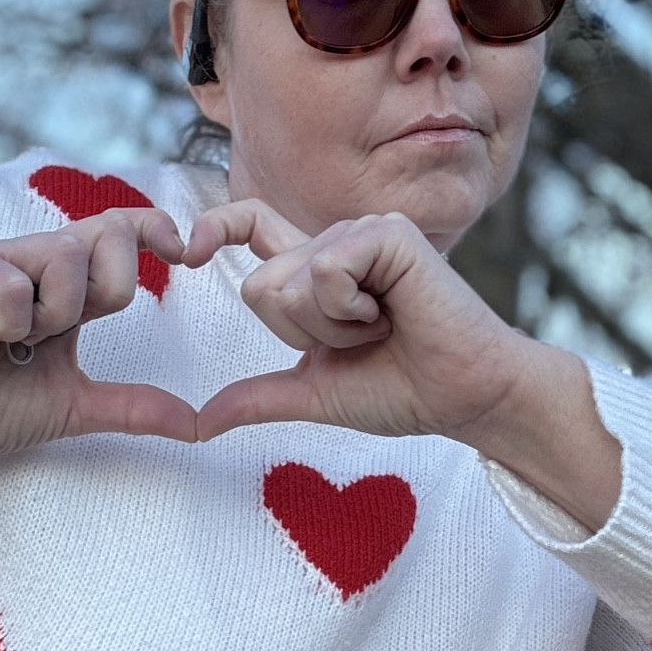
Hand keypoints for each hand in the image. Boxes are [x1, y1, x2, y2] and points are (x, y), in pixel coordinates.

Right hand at [0, 211, 194, 508]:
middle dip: (104, 292)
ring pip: (64, 258)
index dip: (154, 227)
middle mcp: (29, 258)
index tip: (185, 253)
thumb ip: (134, 406)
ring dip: (51, 317)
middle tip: (59, 334)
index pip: (117, 229)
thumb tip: (199, 424)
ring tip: (9, 341)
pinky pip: (14, 282)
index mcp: (59, 281)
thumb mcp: (76, 405)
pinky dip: (8, 323)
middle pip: (106, 236)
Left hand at [188, 203, 621, 529]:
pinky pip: (325, 272)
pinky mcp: (387, 233)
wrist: (466, 398)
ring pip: (290, 282)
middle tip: (363, 340)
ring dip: (333, 327)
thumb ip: (258, 397)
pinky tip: (393, 314)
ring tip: (384, 327)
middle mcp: (336, 241)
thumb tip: (199, 423)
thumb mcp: (315, 393)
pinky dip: (350, 311)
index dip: (216, 227)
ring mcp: (362, 231)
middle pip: (260, 286)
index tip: (186, 248)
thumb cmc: (404, 390)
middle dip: (303, 334)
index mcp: (318, 270)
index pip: (252, 227)